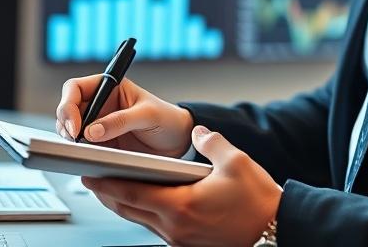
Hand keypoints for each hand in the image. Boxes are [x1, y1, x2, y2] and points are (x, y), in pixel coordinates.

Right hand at [55, 76, 193, 156]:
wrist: (178, 141)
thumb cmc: (167, 119)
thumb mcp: (148, 115)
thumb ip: (121, 121)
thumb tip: (91, 130)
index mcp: (109, 87)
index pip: (75, 89)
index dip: (68, 105)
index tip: (75, 126)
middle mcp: (99, 105)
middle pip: (67, 110)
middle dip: (66, 125)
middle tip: (75, 141)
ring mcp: (98, 126)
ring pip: (69, 130)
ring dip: (70, 140)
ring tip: (83, 150)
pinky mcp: (100, 145)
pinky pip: (80, 148)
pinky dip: (79, 153)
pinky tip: (87, 157)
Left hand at [84, 125, 282, 246]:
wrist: (277, 231)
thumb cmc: (258, 201)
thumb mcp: (236, 161)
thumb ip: (211, 141)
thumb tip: (198, 132)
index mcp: (181, 205)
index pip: (132, 194)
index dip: (107, 183)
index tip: (90, 173)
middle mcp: (176, 228)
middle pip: (130, 210)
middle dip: (108, 194)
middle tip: (91, 178)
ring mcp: (181, 240)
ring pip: (140, 222)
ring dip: (124, 204)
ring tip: (111, 187)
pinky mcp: (188, 246)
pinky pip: (156, 228)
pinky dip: (144, 213)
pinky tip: (145, 202)